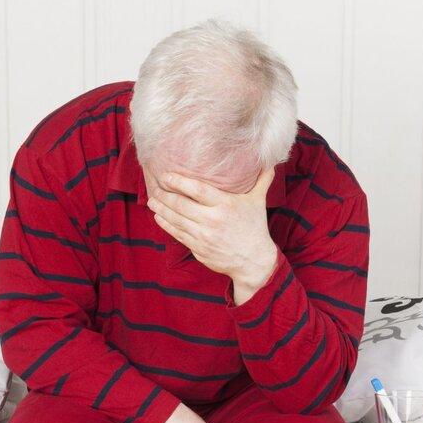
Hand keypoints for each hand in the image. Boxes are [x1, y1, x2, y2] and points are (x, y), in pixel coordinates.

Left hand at [147, 169, 277, 290]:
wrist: (253, 261)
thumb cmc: (255, 228)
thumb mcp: (258, 202)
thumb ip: (262, 180)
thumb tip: (270, 161)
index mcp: (225, 205)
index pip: (198, 190)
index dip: (179, 182)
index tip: (167, 176)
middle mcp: (212, 220)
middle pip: (181, 205)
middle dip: (164, 196)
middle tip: (154, 188)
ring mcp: (204, 236)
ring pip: (176, 220)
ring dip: (161, 210)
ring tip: (152, 201)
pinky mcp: (198, 248)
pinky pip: (178, 234)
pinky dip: (166, 225)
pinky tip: (159, 217)